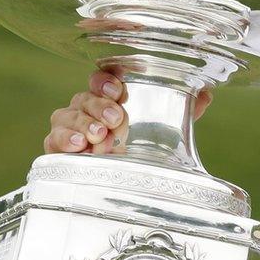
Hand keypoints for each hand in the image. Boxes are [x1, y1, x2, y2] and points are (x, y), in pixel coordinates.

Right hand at [43, 70, 213, 153]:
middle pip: (84, 96)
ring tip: (101, 137)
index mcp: (109, 97)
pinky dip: (64, 140)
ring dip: (84, 125)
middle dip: (100, 106)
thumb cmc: (137, 146)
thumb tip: (206, 94)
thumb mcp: (164, 128)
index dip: (106, 80)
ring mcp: (70, 127)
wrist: (117, 181)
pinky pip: (52, 139)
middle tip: (116, 120)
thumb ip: (184, 110)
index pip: (101, 78)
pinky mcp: (57, 148)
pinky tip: (79, 146)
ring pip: (67, 116)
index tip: (118, 89)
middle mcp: (86, 108)